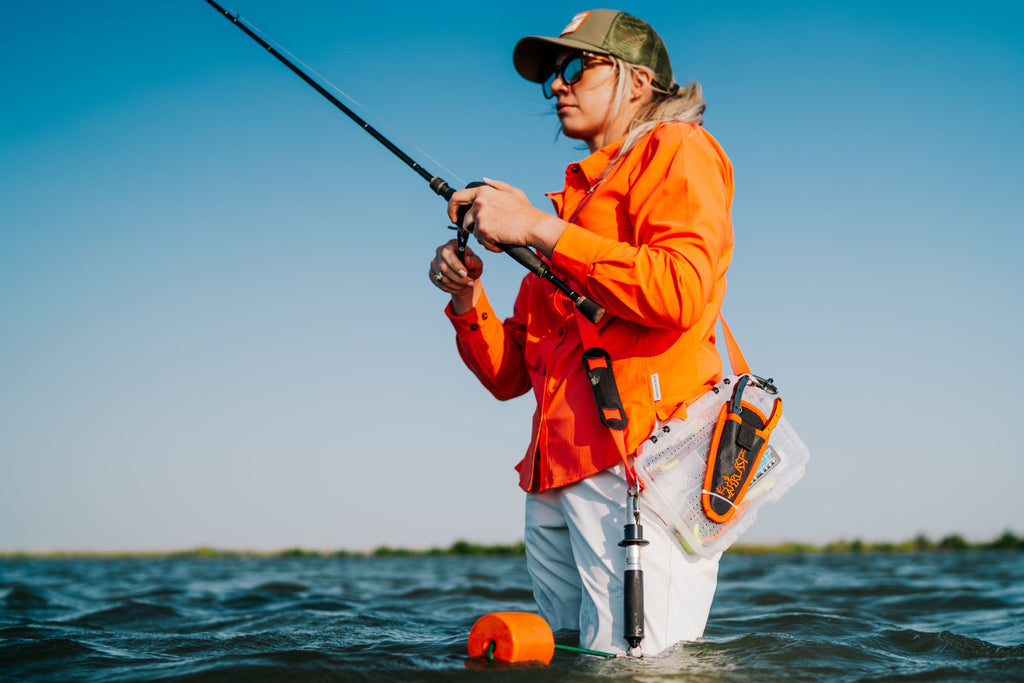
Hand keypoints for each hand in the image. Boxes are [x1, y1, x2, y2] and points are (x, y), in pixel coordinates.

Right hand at [429, 239, 482, 313]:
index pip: (447, 253)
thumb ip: (474, 261)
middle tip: (471, 283)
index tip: (465, 274)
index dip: (455, 265)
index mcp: (451, 244)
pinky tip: (459, 287)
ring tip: (466, 285)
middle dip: (459, 279)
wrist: (466, 275)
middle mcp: (440, 251)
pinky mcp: (432, 273)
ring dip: (457, 285)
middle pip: (444, 268)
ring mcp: (434, 263)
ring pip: (442, 278)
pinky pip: (439, 284)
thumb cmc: (472, 266)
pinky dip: (451, 289)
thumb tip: (466, 260)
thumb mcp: (477, 263)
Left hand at [447, 178, 567, 257]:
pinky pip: (482, 242)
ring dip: (484, 237)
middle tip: (485, 232)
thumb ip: (496, 185)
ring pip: (473, 232)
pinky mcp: (484, 231)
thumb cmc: (526, 211)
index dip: (451, 208)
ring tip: (499, 236)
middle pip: (465, 220)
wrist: (534, 227)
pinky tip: (502, 242)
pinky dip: (491, 246)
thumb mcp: (513, 192)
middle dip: (473, 228)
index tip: (454, 216)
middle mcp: (479, 203)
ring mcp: (480, 217)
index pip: (457, 197)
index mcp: (483, 192)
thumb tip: (483, 179)